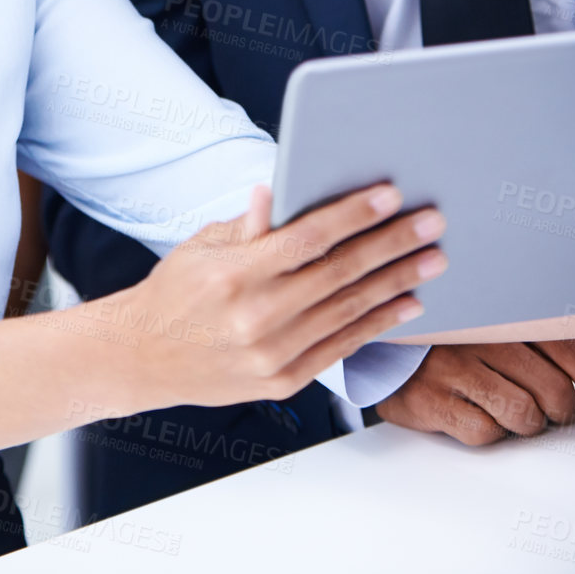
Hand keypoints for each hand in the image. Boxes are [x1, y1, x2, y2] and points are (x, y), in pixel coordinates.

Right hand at [128, 182, 444, 409]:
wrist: (142, 358)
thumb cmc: (174, 292)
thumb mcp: (202, 246)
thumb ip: (248, 225)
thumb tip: (278, 193)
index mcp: (234, 275)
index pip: (307, 239)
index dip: (352, 216)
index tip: (389, 196)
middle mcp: (256, 317)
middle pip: (340, 274)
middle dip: (392, 245)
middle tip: (432, 224)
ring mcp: (272, 354)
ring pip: (349, 311)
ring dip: (397, 283)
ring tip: (432, 260)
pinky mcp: (282, 381)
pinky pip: (341, 346)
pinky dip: (378, 323)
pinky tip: (406, 303)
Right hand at [375, 339, 574, 442]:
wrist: (378, 340)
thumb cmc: (448, 338)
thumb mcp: (498, 326)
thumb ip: (550, 346)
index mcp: (506, 309)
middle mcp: (480, 330)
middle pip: (555, 394)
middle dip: (556, 412)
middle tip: (541, 409)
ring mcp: (452, 362)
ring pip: (524, 416)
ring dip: (522, 424)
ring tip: (501, 408)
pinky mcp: (428, 396)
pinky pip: (484, 432)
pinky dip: (485, 431)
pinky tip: (468, 410)